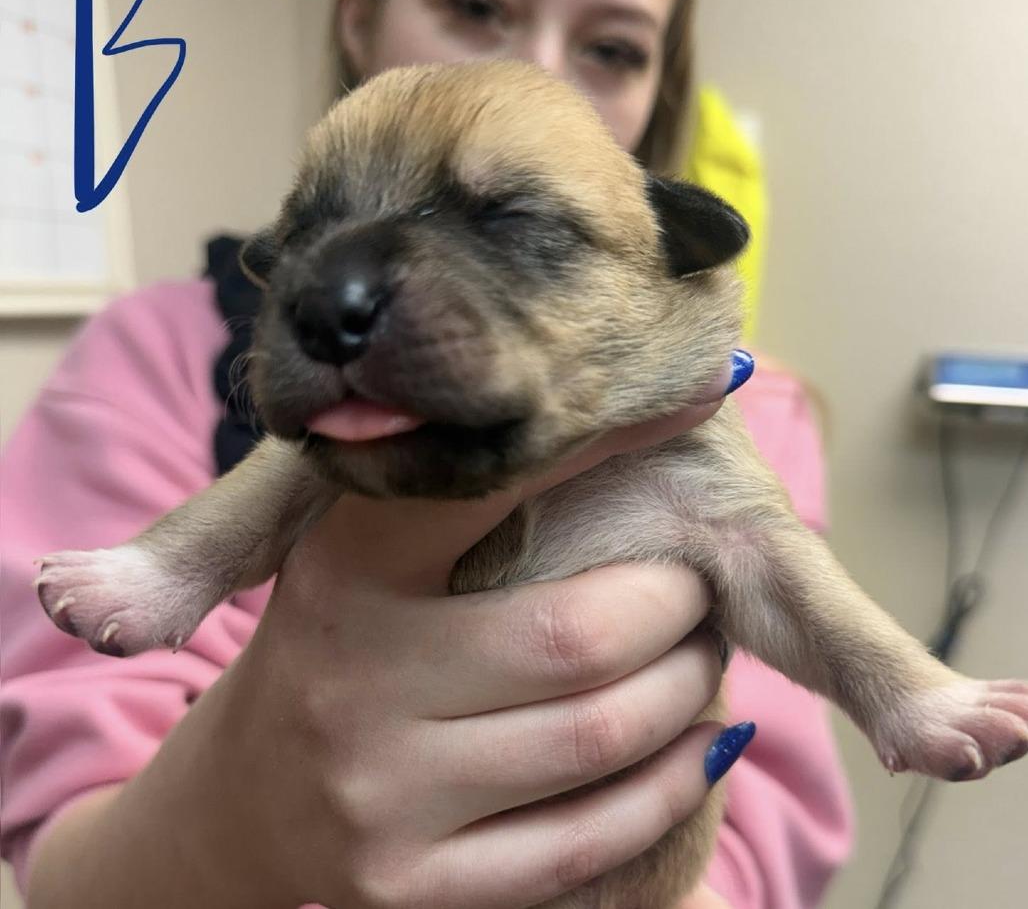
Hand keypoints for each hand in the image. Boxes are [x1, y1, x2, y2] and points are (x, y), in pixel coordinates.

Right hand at [208, 364, 738, 907]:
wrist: (245, 793)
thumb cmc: (338, 641)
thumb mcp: (359, 554)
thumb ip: (451, 496)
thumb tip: (617, 419)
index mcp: (344, 572)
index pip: (491, 491)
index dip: (602, 448)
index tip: (679, 413)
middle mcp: (352, 682)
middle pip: (577, 637)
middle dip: (675, 605)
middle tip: (698, 584)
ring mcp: (378, 797)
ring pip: (597, 739)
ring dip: (687, 689)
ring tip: (703, 655)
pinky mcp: (410, 886)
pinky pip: (586, 843)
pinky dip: (669, 786)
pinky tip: (698, 747)